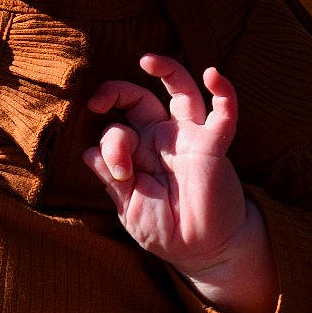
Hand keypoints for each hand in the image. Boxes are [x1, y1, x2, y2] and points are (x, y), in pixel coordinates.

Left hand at [84, 54, 276, 312]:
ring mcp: (188, 138)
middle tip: (98, 102)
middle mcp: (161, 138)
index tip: (118, 172)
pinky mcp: (214, 147)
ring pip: (180, 91)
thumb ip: (110, 179)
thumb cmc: (166, 230)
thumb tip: (87, 151)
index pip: (115, 128)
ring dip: (167, 70)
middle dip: (114, 92)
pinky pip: (223, 114)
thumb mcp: (128, 208)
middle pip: (137, 98)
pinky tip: (214, 75)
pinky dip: (223, 93)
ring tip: (147, 60)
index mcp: (137, 151)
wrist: (204, 252)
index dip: (110, 142)